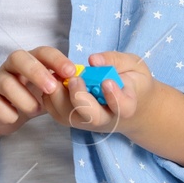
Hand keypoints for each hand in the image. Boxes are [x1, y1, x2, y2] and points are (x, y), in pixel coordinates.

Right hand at [0, 47, 75, 135]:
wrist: (1, 113)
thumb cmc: (30, 97)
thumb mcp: (47, 89)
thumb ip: (61, 85)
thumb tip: (82, 85)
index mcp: (30, 60)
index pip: (43, 52)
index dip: (57, 60)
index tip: (71, 72)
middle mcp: (11, 66)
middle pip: (18, 58)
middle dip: (36, 72)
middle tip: (51, 88)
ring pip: (6, 83)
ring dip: (24, 99)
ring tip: (35, 110)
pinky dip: (9, 113)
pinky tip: (15, 116)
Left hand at [41, 50, 157, 134]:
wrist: (129, 103)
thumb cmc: (132, 81)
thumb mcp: (133, 65)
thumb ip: (115, 61)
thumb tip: (93, 60)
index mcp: (127, 105)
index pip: (122, 107)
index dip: (114, 97)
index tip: (107, 81)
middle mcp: (106, 119)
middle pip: (92, 117)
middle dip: (80, 98)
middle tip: (75, 78)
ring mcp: (87, 122)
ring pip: (69, 116)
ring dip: (60, 95)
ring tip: (59, 74)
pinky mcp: (72, 119)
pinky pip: (56, 112)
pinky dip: (50, 96)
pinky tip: (54, 79)